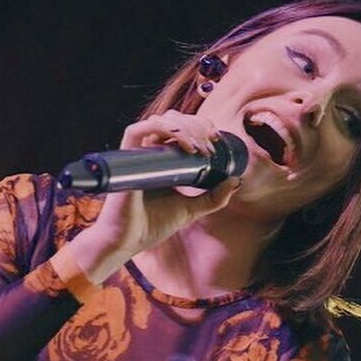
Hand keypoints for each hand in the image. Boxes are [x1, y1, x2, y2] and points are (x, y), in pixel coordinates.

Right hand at [68, 109, 242, 282]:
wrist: (129, 241)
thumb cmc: (152, 226)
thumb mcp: (191, 209)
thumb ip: (213, 198)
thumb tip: (236, 180)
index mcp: (163, 158)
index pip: (180, 126)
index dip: (200, 125)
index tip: (215, 139)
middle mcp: (149, 152)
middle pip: (172, 119)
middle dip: (196, 125)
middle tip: (210, 144)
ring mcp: (136, 154)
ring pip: (159, 120)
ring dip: (183, 127)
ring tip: (198, 147)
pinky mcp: (124, 159)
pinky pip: (136, 131)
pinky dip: (160, 128)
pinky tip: (182, 143)